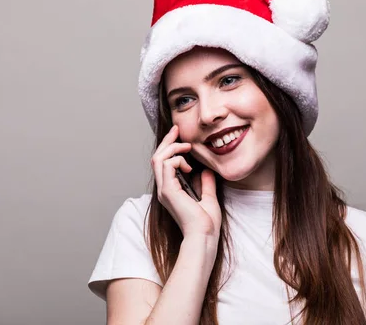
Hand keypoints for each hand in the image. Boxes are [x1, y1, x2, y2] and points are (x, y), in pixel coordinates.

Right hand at [151, 125, 221, 241]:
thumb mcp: (208, 197)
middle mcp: (163, 189)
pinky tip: (190, 165)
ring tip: (187, 147)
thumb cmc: (206, 223)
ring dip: (172, 148)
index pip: (163, 163)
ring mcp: (164, 190)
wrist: (204, 236)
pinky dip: (177, 159)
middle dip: (167, 141)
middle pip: (157, 157)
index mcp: (170, 190)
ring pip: (159, 158)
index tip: (180, 137)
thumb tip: (206, 170)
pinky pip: (167, 165)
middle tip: (177, 130)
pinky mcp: (168, 191)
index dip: (169, 147)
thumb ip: (205, 183)